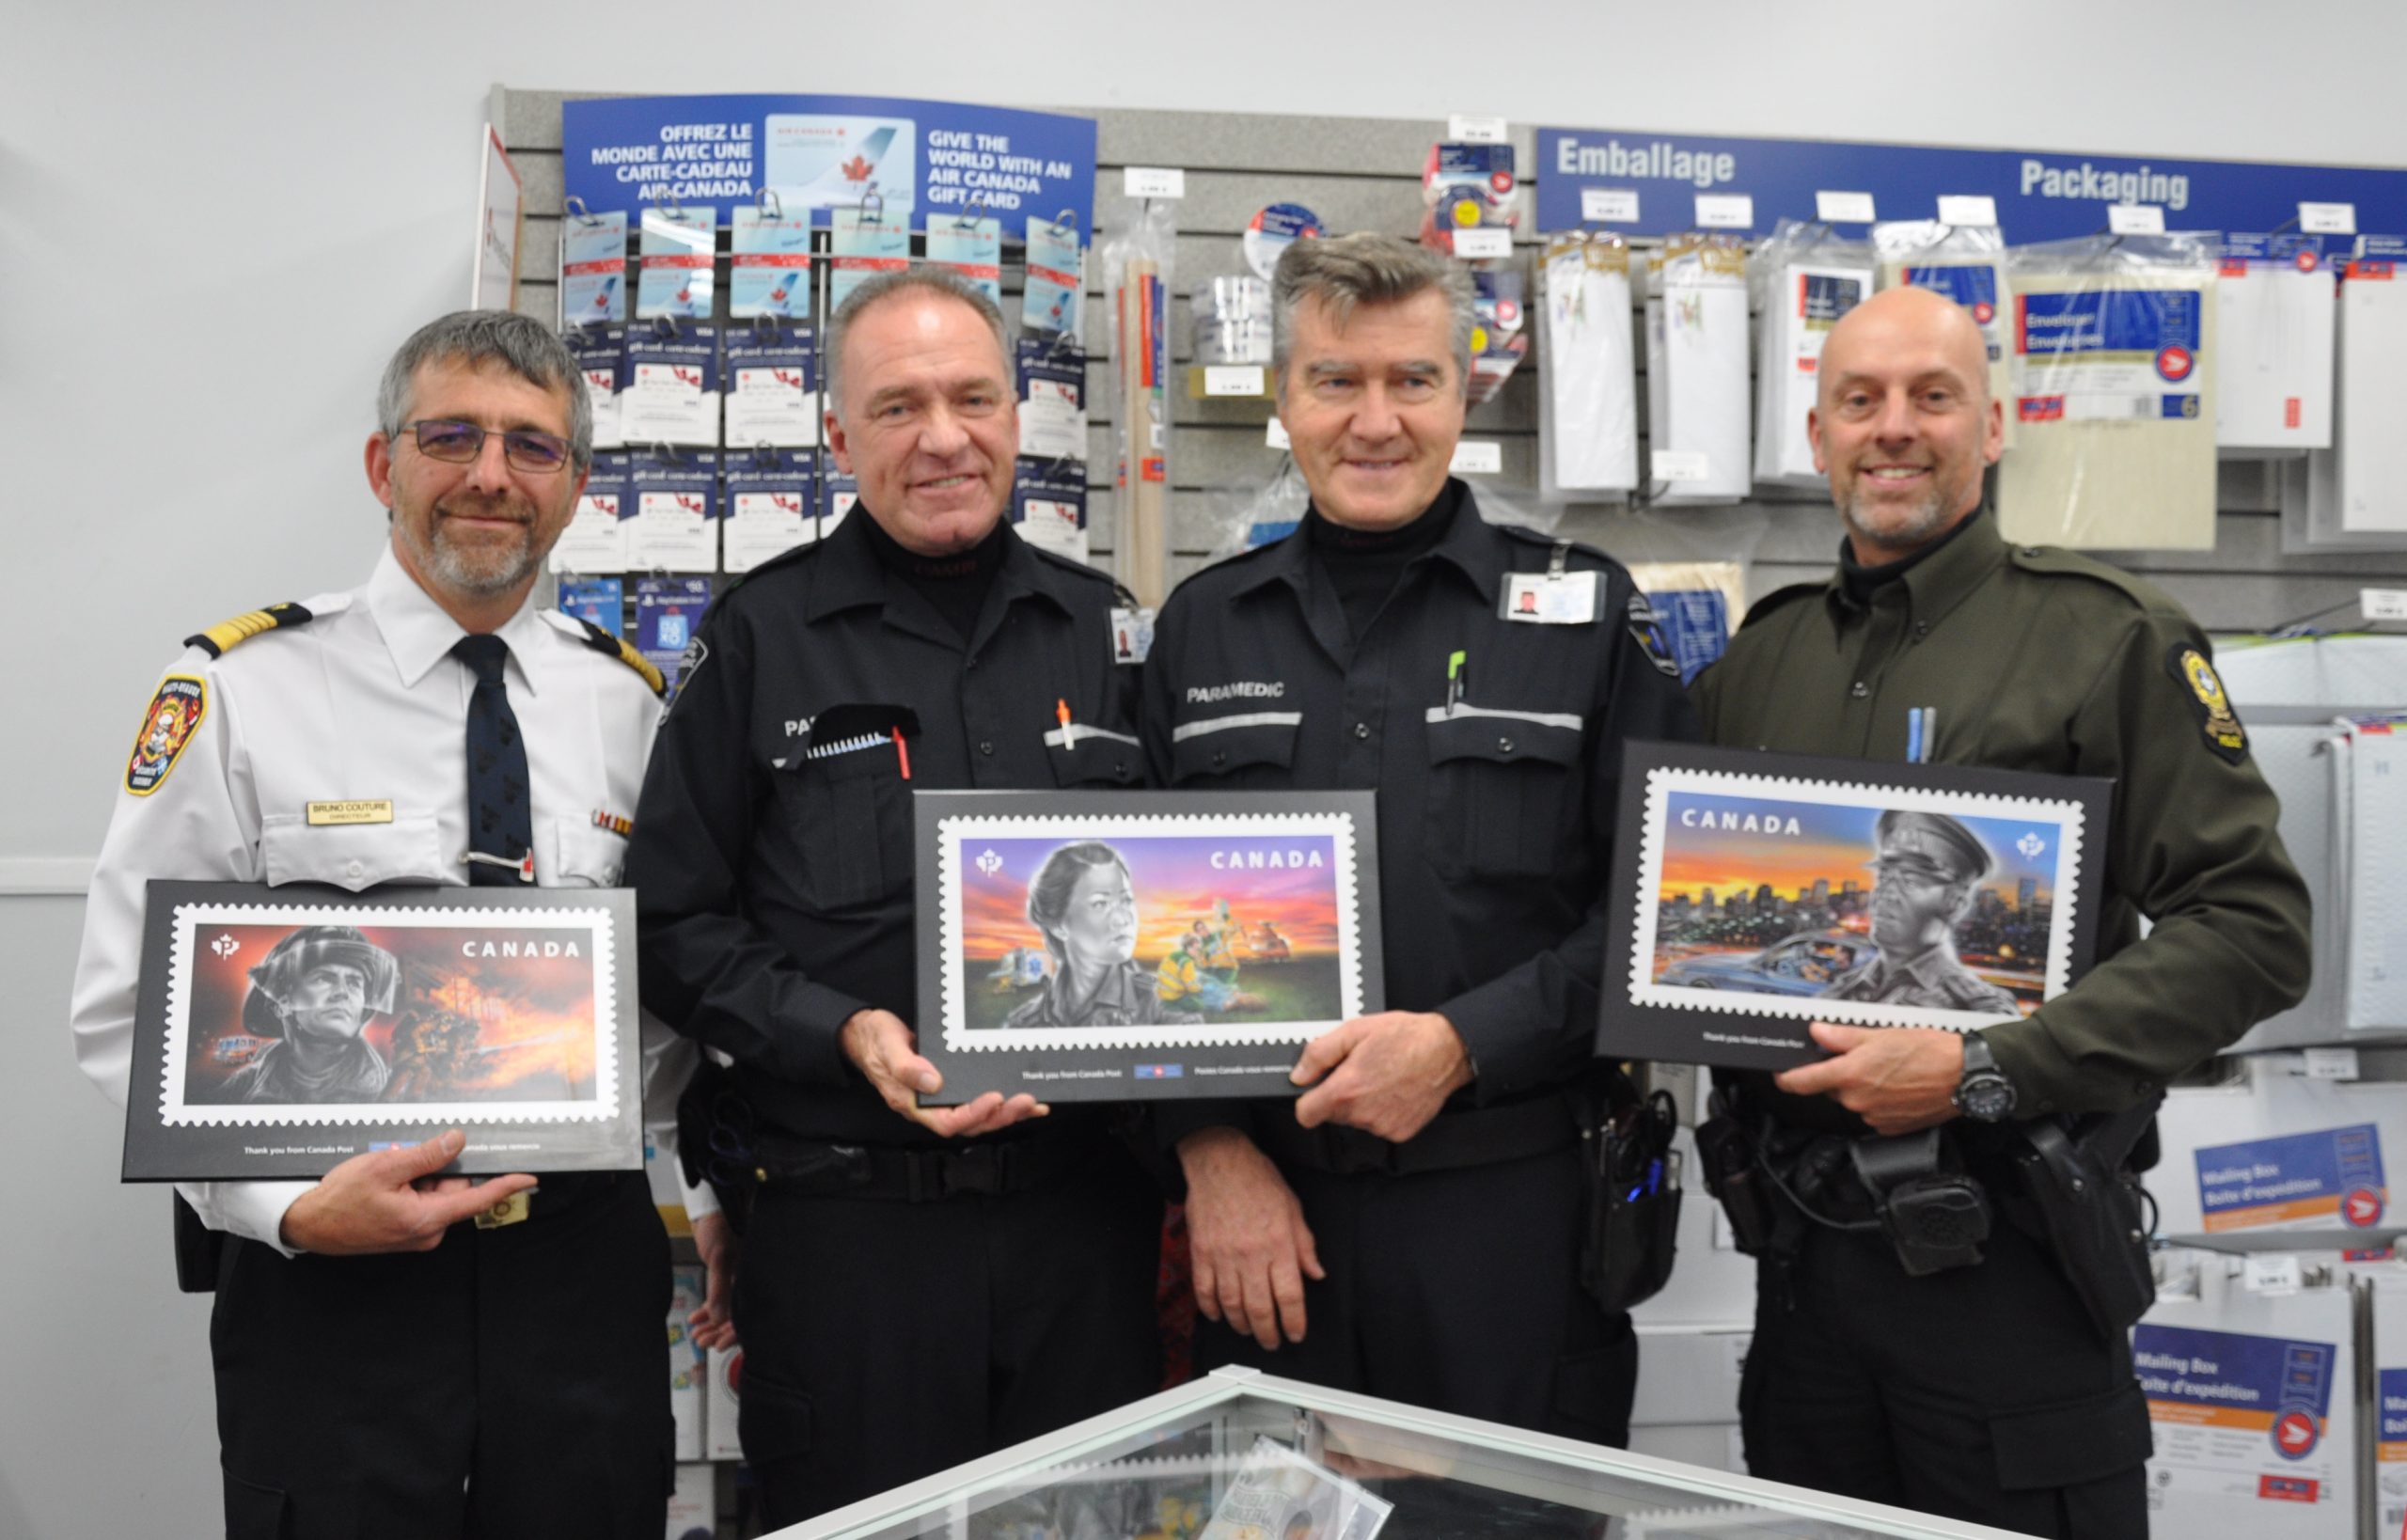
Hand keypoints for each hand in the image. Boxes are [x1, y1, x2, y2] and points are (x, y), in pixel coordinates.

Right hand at [278, 1130, 535, 1254]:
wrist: (308, 1224)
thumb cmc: (340, 1200)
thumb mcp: (385, 1166)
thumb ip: (426, 1155)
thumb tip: (458, 1141)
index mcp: (427, 1219)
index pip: (478, 1199)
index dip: (506, 1185)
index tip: (529, 1176)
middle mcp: (427, 1231)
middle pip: (452, 1188)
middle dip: (434, 1168)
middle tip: (402, 1157)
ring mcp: (416, 1233)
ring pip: (434, 1192)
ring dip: (417, 1176)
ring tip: (387, 1170)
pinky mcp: (406, 1231)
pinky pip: (420, 1200)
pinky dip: (408, 1186)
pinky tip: (385, 1181)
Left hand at [689, 1209, 739, 1350]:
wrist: (712, 1210)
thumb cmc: (721, 1226)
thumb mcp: (719, 1258)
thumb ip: (720, 1289)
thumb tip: (718, 1318)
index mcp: (753, 1277)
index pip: (748, 1312)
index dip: (734, 1332)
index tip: (720, 1345)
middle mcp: (748, 1281)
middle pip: (737, 1315)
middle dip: (719, 1331)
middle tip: (703, 1342)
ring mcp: (738, 1280)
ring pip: (727, 1310)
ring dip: (711, 1325)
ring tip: (697, 1336)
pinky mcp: (727, 1277)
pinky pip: (718, 1299)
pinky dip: (707, 1311)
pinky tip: (695, 1320)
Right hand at [840, 1008, 1047, 1137]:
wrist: (868, 1034)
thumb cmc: (876, 1041)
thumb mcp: (887, 1048)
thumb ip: (906, 1067)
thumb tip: (933, 1082)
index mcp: (913, 1104)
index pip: (947, 1121)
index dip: (973, 1114)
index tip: (995, 1098)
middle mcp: (931, 1106)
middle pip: (970, 1123)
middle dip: (1000, 1116)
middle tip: (1025, 1101)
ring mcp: (942, 1098)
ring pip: (979, 1116)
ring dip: (1006, 1113)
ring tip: (1031, 1103)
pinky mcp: (951, 1085)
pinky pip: (978, 1099)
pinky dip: (1003, 1103)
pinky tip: (1023, 1099)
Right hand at [1178, 1127, 1323, 1350]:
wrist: (1220, 1162)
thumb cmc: (1259, 1181)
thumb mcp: (1293, 1208)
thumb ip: (1305, 1245)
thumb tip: (1316, 1274)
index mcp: (1279, 1244)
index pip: (1289, 1296)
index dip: (1294, 1322)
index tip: (1296, 1334)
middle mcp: (1252, 1254)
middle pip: (1260, 1308)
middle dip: (1268, 1332)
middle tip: (1272, 1341)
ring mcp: (1224, 1255)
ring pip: (1232, 1304)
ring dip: (1242, 1325)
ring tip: (1249, 1331)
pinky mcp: (1201, 1252)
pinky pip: (1205, 1290)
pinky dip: (1211, 1308)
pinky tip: (1219, 1315)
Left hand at [1290, 1011, 1472, 1142]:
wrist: (1447, 1050)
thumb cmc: (1403, 1036)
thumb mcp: (1354, 1031)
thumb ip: (1318, 1054)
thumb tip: (1298, 1075)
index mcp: (1345, 1091)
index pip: (1306, 1114)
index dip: (1308, 1099)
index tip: (1317, 1087)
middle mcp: (1362, 1115)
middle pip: (1331, 1116)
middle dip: (1338, 1096)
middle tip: (1359, 1070)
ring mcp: (1383, 1127)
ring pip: (1356, 1121)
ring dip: (1361, 1104)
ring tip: (1381, 1076)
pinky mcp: (1400, 1133)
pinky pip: (1379, 1126)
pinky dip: (1382, 1111)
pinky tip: (1395, 1090)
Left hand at [1773, 1022, 1965, 1134]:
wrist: (1963, 1076)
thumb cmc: (1927, 1052)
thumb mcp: (1879, 1034)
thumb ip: (1841, 1037)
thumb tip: (1817, 1032)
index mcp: (1849, 1075)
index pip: (1802, 1082)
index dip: (1787, 1078)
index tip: (1782, 1074)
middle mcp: (1857, 1100)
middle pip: (1832, 1089)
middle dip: (1840, 1075)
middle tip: (1864, 1059)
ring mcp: (1873, 1117)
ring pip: (1854, 1101)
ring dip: (1862, 1088)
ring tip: (1889, 1072)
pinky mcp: (1890, 1128)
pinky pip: (1873, 1114)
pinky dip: (1879, 1102)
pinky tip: (1898, 1088)